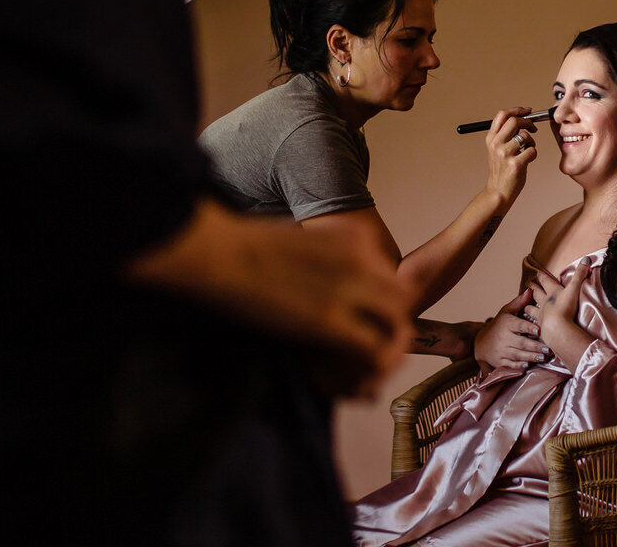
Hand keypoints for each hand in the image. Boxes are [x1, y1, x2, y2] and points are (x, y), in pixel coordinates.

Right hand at [130, 200, 412, 398]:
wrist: (215, 250)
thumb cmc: (239, 245)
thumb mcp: (298, 240)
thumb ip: (322, 263)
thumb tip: (322, 294)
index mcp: (356, 237)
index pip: (390, 279)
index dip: (378, 308)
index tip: (359, 327)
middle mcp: (364, 260)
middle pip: (401, 303)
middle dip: (387, 332)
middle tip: (361, 357)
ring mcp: (351, 290)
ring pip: (396, 330)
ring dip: (381, 356)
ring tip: (353, 375)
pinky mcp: (331, 322)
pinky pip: (372, 353)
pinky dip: (363, 372)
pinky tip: (335, 380)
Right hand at [474, 289, 549, 370]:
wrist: (480, 343)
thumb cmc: (498, 325)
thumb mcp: (506, 311)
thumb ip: (519, 302)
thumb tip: (530, 290)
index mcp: (506, 323)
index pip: (518, 325)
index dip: (528, 328)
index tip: (539, 330)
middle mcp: (503, 337)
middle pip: (521, 343)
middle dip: (535, 346)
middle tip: (548, 349)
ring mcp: (501, 350)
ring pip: (517, 355)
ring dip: (531, 357)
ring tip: (543, 357)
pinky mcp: (499, 361)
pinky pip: (510, 364)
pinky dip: (519, 366)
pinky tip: (528, 365)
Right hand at [484, 107, 538, 204]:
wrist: (498, 192)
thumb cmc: (502, 170)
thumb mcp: (497, 149)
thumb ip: (506, 134)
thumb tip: (523, 118)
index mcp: (491, 138)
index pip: (502, 115)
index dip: (517, 110)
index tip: (528, 111)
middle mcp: (496, 144)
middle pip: (515, 121)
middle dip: (528, 122)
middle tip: (533, 129)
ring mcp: (505, 154)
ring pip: (525, 136)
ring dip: (531, 142)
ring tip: (527, 150)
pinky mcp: (515, 164)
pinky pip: (532, 150)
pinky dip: (533, 155)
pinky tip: (527, 161)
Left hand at [525, 258, 593, 368]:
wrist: (557, 328)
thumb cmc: (565, 307)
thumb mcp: (574, 288)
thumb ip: (580, 274)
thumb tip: (587, 258)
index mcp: (552, 292)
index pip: (545, 281)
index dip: (542, 276)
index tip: (537, 273)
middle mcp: (544, 303)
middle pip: (537, 293)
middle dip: (533, 288)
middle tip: (528, 284)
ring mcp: (541, 315)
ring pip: (532, 309)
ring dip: (529, 307)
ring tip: (525, 306)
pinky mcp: (541, 327)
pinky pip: (535, 324)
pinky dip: (532, 323)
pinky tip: (532, 325)